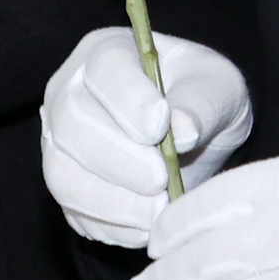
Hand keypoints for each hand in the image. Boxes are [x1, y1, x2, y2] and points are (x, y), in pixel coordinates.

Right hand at [40, 25, 252, 247]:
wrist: (194, 140)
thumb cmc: (202, 100)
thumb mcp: (219, 88)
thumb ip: (202, 102)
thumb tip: (182, 129)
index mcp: (107, 52)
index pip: (105, 68)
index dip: (128, 98)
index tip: (160, 126)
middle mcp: (70, 92)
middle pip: (72, 122)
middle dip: (117, 158)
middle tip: (160, 180)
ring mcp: (60, 141)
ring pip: (62, 173)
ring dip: (110, 200)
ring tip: (157, 212)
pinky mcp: (67, 185)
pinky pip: (73, 210)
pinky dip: (109, 225)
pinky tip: (145, 227)